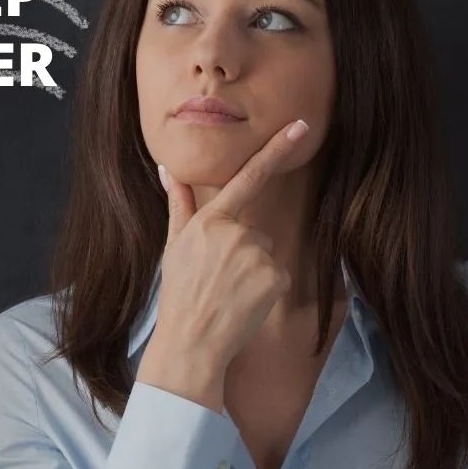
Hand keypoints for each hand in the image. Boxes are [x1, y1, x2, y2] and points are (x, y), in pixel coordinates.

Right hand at [136, 119, 309, 412]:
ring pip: (266, 254)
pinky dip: (265, 290)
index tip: (300, 126)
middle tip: (217, 278)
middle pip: (254, 231)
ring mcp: (257, 256)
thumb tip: (167, 169)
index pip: (248, 177)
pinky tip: (244, 303)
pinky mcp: (275, 278)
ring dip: (253, 271)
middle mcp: (236, 233)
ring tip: (228, 293)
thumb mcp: (174, 245)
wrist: (191, 342)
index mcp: (210, 221)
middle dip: (242, 251)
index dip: (275, 150)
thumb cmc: (179, 294)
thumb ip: (178, 204)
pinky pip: (277, 276)